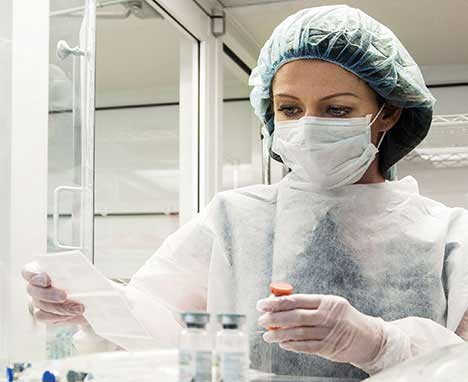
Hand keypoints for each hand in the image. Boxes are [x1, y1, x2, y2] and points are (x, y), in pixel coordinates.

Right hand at [22, 264, 86, 324]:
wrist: (90, 296)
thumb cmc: (83, 280)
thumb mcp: (81, 271)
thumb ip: (76, 271)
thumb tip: (78, 275)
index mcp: (41, 270)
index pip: (28, 271)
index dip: (34, 276)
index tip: (47, 280)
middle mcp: (36, 286)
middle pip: (33, 290)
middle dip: (49, 294)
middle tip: (64, 296)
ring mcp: (38, 301)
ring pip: (41, 306)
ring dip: (60, 308)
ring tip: (78, 308)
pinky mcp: (44, 314)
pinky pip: (46, 318)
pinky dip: (60, 317)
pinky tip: (73, 315)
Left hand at [257, 294, 384, 364]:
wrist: (370, 338)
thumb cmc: (344, 319)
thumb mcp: (331, 305)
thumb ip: (309, 305)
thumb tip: (280, 304)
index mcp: (326, 301)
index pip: (297, 300)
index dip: (277, 302)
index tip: (262, 304)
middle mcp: (328, 315)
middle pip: (295, 316)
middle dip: (274, 318)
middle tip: (261, 320)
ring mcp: (329, 332)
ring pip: (298, 333)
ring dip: (280, 334)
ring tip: (267, 336)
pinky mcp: (330, 347)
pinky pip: (306, 346)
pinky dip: (292, 345)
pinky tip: (283, 344)